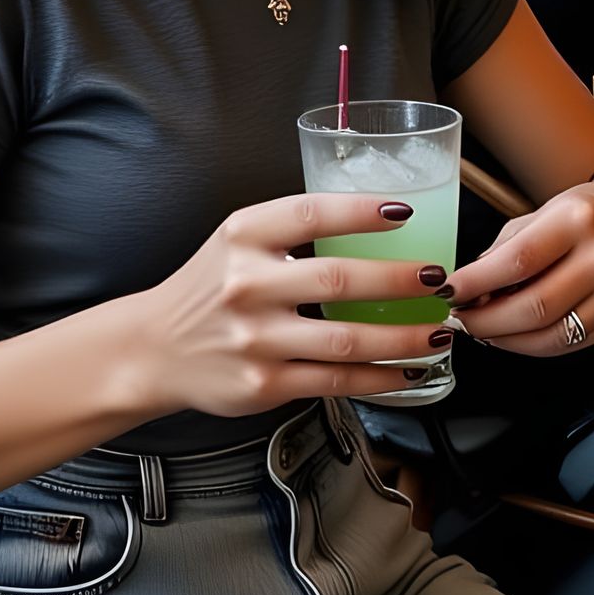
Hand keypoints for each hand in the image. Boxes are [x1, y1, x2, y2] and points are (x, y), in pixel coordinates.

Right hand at [137, 193, 451, 419]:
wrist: (154, 348)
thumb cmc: (207, 289)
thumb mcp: (235, 242)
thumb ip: (288, 231)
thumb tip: (370, 224)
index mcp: (243, 235)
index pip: (311, 213)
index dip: (361, 211)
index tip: (405, 210)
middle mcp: (248, 283)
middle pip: (340, 279)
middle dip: (400, 280)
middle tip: (439, 279)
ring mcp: (257, 338)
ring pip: (347, 338)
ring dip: (404, 336)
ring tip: (439, 330)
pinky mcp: (265, 384)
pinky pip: (337, 380)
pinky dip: (381, 377)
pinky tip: (408, 370)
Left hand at [445, 186, 593, 358]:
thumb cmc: (585, 214)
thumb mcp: (542, 213)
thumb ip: (505, 249)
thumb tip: (467, 288)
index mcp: (577, 218)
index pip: (517, 261)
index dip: (476, 283)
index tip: (448, 292)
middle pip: (534, 307)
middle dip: (486, 321)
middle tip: (460, 319)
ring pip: (552, 335)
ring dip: (507, 339)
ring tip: (482, 329)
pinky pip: (571, 343)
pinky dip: (534, 344)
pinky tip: (514, 334)